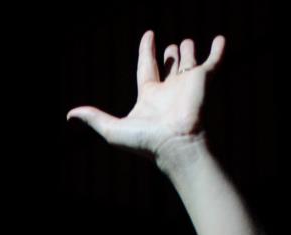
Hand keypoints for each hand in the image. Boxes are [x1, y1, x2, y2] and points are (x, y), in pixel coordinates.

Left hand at [66, 29, 223, 164]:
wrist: (175, 143)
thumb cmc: (145, 140)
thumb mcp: (112, 129)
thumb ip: (94, 118)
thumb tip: (70, 114)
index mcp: (149, 96)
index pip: (146, 68)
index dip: (146, 51)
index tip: (149, 35)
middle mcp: (169, 90)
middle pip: (169, 68)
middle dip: (169, 57)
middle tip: (171, 47)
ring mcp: (188, 85)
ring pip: (188, 64)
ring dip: (188, 53)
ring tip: (187, 42)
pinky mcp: (204, 81)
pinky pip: (214, 61)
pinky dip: (218, 51)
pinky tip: (220, 39)